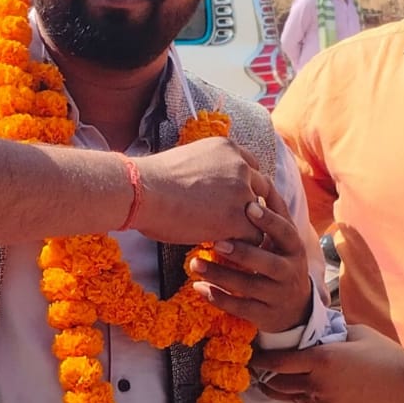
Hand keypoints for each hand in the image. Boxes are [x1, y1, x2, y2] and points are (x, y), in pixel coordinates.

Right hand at [136, 139, 270, 245]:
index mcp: (226, 148)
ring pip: (261, 216)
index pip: (251, 165)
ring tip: (240, 245)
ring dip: (250, 229)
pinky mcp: (237, 219)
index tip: (238, 201)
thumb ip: (202, 171)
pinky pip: (254, 237)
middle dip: (255, 207)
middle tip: (245, 225)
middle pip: (262, 187)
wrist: (141, 192)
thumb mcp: (184, 162)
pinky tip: (231, 254)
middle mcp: (239, 166)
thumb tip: (196, 187)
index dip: (247, 185)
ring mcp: (242, 192)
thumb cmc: (148, 182)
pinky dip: (244, 248)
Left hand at [187, 185, 312, 332]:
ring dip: (220, 275)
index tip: (248, 206)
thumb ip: (273, 213)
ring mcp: (277, 295)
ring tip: (195, 264)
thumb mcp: (284, 240)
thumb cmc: (281, 262)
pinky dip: (217, 297)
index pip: (285, 232)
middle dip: (242, 252)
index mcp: (294, 248)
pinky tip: (199, 287)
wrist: (296, 309)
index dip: (269, 220)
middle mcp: (289, 272)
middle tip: (216, 241)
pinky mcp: (264, 316)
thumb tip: (259, 174)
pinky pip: (239, 307)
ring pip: (248, 286)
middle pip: (266, 263)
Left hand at [254, 323, 403, 402]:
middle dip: (265, 379)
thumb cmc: (388, 357)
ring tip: (278, 382)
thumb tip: (319, 327)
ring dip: (286, 390)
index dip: (262, 361)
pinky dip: (309, 399)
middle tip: (258, 372)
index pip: (278, 362)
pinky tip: (313, 391)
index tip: (253, 357)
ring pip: (294, 399)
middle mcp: (318, 385)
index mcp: (321, 360)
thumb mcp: (358, 333)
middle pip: (278, 385)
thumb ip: (333, 331)